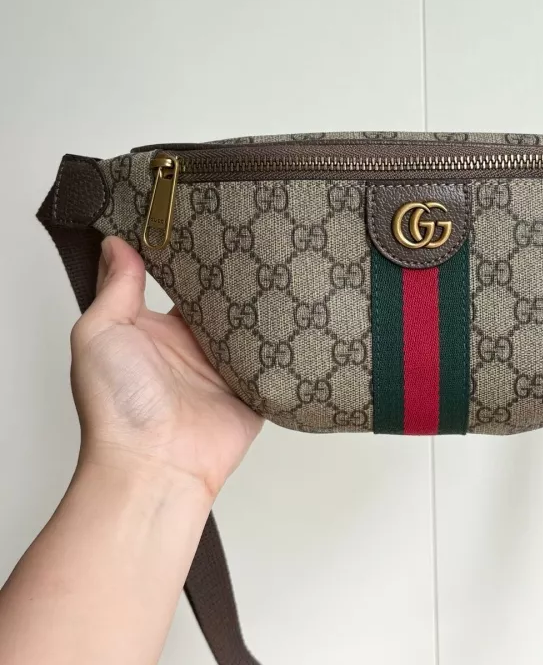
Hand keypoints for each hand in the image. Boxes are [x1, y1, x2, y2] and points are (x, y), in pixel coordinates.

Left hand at [69, 236, 262, 498]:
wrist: (156, 464)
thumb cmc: (118, 408)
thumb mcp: (99, 333)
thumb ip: (115, 288)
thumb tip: (116, 243)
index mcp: (156, 330)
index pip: (182, 283)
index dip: (193, 257)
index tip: (209, 226)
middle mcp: (192, 345)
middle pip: (221, 300)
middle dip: (235, 277)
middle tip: (255, 241)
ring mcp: (224, 366)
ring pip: (250, 323)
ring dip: (261, 305)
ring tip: (282, 268)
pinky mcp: (253, 385)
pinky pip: (272, 355)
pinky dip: (282, 339)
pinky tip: (294, 311)